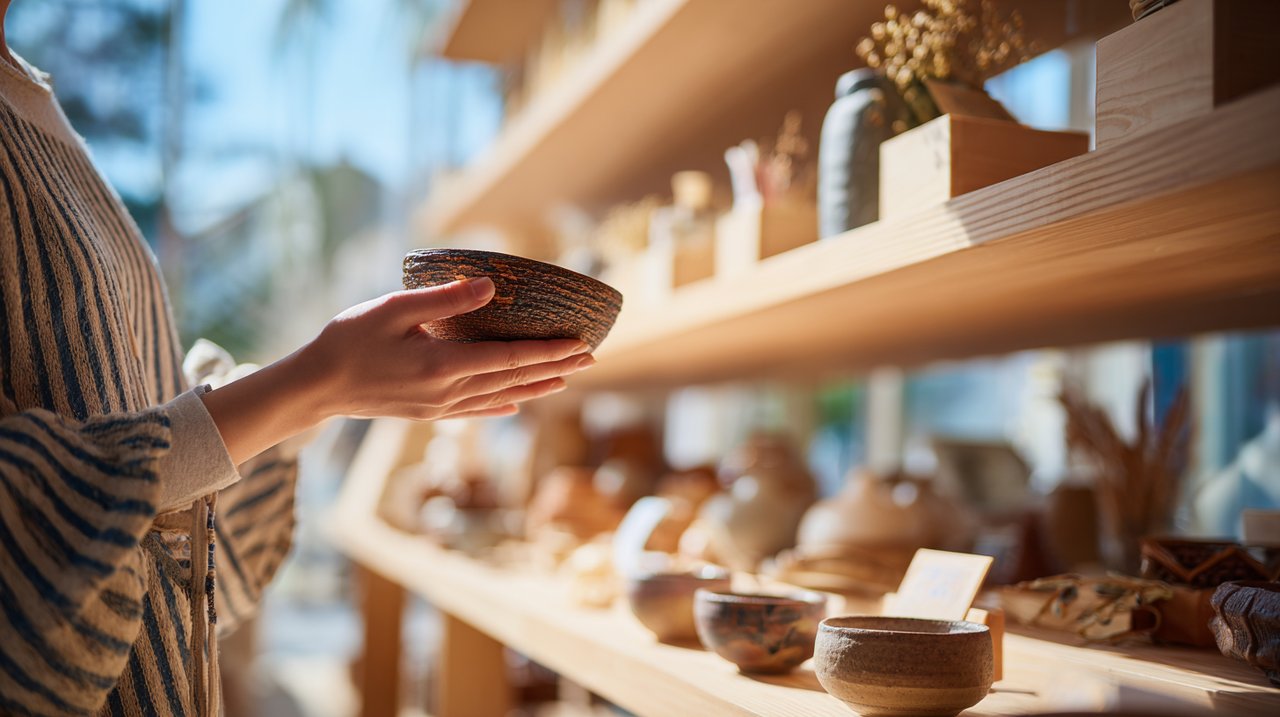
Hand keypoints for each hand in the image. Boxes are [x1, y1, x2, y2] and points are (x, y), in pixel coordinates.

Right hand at [201, 277, 595, 463]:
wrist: (314, 387)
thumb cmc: (348, 339)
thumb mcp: (393, 309)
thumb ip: (443, 299)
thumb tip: (492, 287)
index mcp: (444, 365)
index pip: (511, 359)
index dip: (550, 351)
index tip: (583, 342)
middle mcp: (448, 392)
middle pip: (515, 381)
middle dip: (556, 368)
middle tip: (592, 358)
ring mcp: (439, 408)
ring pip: (501, 399)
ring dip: (536, 387)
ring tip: (567, 379)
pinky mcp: (426, 413)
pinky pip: (474, 411)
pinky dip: (501, 407)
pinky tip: (515, 406)